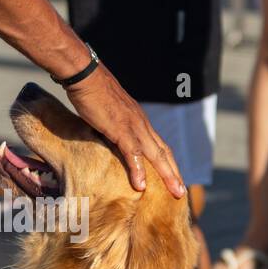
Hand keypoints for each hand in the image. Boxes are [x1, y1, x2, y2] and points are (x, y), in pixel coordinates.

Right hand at [64, 64, 185, 197]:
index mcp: (139, 120)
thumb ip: (112, 126)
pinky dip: (138, 170)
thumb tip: (108, 136)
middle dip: (174, 173)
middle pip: (164, 152)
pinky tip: (141, 186)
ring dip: (167, 175)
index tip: (173, 178)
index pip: (159, 145)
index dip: (168, 162)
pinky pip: (132, 153)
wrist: (85, 75)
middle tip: (181, 192)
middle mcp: (141, 124)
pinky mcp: (120, 129)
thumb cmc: (92, 90)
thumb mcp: (107, 112)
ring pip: (156, 155)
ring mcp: (133, 126)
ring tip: (174, 193)